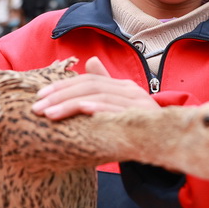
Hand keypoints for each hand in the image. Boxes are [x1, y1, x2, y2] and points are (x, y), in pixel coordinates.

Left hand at [30, 57, 157, 119]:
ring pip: (97, 96)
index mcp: (122, 86)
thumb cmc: (140, 130)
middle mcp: (129, 90)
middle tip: (36, 108)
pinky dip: (96, 108)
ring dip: (70, 105)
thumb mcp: (120, 107)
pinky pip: (115, 109)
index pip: (87, 80)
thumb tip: (91, 62)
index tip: (39, 97)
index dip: (61, 87)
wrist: (171, 145)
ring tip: (49, 115)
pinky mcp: (141, 116)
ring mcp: (136, 102)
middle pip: (89, 85)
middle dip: (60, 96)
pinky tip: (80, 111)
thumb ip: (105, 86)